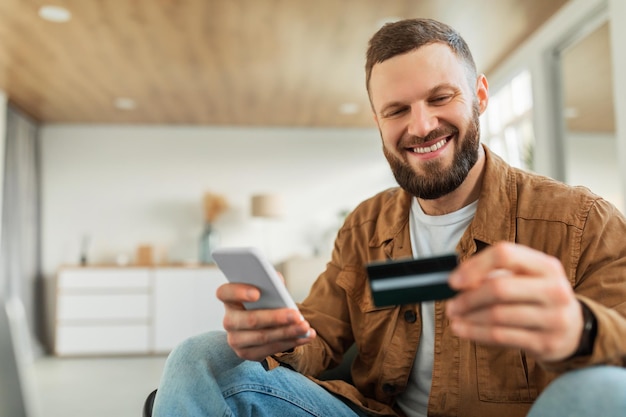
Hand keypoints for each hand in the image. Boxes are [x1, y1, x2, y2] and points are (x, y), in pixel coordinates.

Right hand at [216, 282, 315, 361]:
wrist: (262, 325)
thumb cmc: (265, 300)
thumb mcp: (266, 288)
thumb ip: (270, 281)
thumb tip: (277, 281)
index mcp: (229, 298)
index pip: (224, 292)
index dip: (238, 292)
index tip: (257, 293)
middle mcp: (228, 320)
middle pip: (249, 320)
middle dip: (275, 318)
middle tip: (296, 315)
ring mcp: (235, 340)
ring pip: (262, 337)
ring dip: (287, 332)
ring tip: (305, 327)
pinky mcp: (247, 354)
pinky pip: (270, 350)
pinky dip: (290, 342)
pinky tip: (305, 336)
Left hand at [445, 242, 582, 361]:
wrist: (573, 329)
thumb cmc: (537, 297)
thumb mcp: (527, 278)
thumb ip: (496, 274)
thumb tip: (457, 282)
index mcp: (547, 266)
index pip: (505, 254)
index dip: (475, 266)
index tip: (454, 281)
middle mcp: (554, 289)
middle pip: (499, 288)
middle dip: (468, 298)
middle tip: (450, 305)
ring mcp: (553, 318)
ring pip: (497, 316)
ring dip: (469, 318)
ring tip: (454, 317)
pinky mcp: (546, 343)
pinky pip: (502, 337)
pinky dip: (476, 333)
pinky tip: (463, 330)